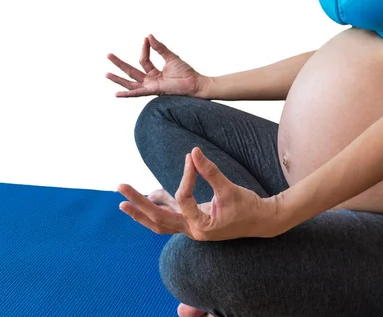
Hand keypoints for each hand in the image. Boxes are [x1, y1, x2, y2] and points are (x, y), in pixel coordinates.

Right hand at [105, 34, 209, 97]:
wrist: (195, 84)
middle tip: (108, 55)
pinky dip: (128, 94)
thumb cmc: (186, 73)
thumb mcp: (171, 57)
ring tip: (106, 74)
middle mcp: (150, 80)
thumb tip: (148, 36)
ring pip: (130, 83)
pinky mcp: (153, 91)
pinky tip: (117, 94)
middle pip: (131, 71)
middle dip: (119, 63)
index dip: (144, 48)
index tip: (146, 39)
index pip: (143, 60)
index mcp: (154, 72)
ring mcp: (150, 87)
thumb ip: (159, 48)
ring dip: (118, 79)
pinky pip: (138, 93)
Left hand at [117, 146, 279, 240]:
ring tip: (122, 203)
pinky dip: (159, 206)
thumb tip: (193, 151)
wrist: (262, 222)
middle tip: (120, 188)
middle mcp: (193, 230)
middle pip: (158, 218)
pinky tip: (150, 193)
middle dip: (138, 203)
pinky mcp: (194, 222)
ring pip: (160, 223)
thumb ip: (211, 171)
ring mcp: (191, 228)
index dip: (186, 176)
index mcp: (202, 226)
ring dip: (141, 212)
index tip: (191, 157)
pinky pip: (170, 217)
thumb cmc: (249, 207)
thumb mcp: (230, 189)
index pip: (184, 198)